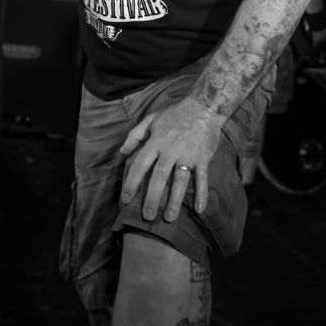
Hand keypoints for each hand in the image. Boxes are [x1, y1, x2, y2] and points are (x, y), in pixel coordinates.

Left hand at [119, 97, 222, 222]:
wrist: (204, 106)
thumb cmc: (175, 113)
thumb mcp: (151, 118)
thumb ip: (135, 135)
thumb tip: (121, 152)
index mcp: (156, 141)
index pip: (140, 165)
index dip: (131, 183)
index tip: (125, 199)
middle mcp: (171, 150)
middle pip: (159, 178)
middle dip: (152, 199)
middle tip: (147, 216)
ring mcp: (188, 155)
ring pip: (180, 181)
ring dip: (175, 201)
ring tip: (169, 218)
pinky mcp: (203, 158)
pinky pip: (202, 178)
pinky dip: (202, 193)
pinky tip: (200, 209)